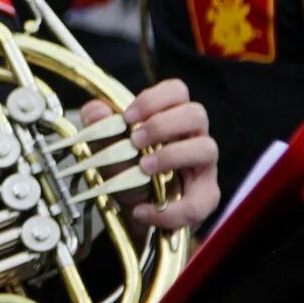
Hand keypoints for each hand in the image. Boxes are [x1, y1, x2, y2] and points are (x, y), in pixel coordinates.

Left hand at [77, 78, 218, 230]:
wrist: (130, 207)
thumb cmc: (125, 168)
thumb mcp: (105, 146)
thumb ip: (97, 125)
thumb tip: (97, 111)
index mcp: (171, 116)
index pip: (177, 91)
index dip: (154, 99)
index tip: (128, 116)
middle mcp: (192, 136)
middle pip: (196, 114)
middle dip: (162, 125)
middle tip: (135, 141)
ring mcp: (203, 165)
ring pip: (206, 148)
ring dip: (172, 155)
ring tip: (144, 167)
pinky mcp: (205, 196)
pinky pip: (199, 202)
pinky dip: (169, 211)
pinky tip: (142, 210)